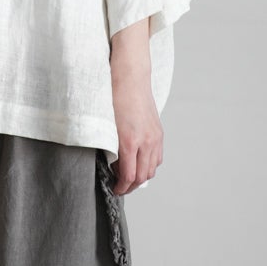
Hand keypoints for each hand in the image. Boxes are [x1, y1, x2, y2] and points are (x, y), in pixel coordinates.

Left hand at [110, 70, 162, 195]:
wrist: (130, 77)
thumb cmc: (114, 96)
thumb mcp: (107, 125)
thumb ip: (111, 147)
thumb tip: (111, 164)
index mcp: (130, 141)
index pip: (129, 176)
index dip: (121, 187)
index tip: (114, 189)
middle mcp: (146, 141)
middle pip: (142, 177)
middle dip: (130, 185)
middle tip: (119, 185)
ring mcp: (155, 137)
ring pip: (151, 169)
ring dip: (140, 176)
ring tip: (128, 174)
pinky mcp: (159, 132)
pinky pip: (157, 157)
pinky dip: (149, 164)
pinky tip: (138, 160)